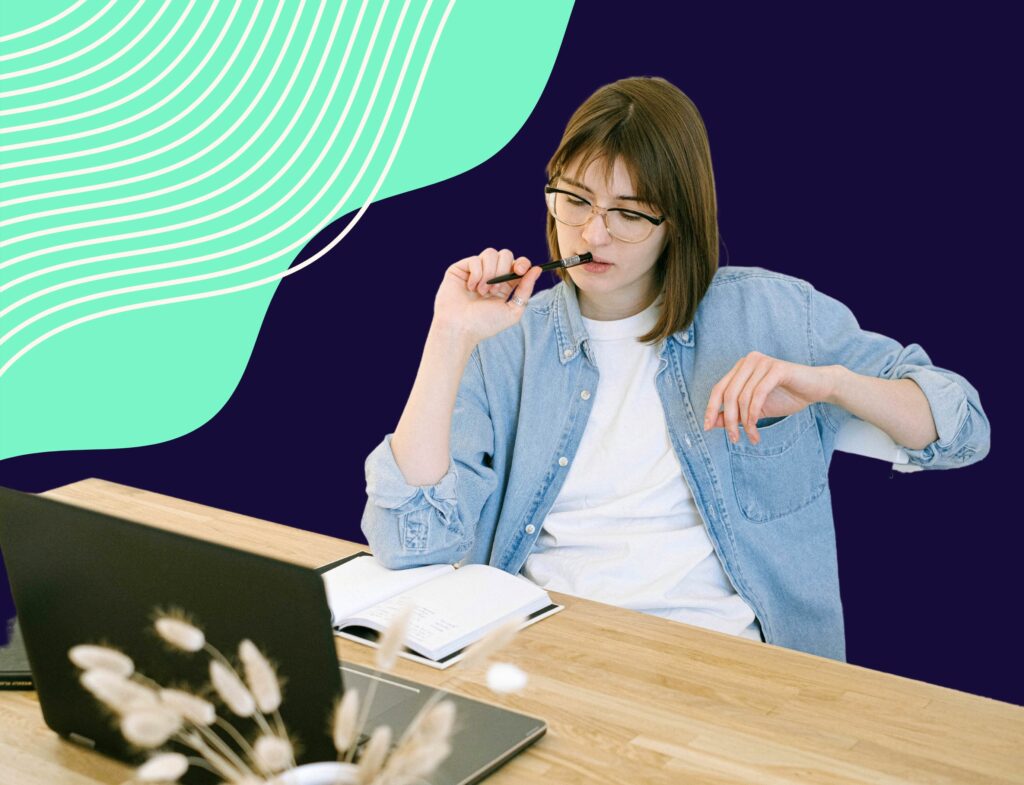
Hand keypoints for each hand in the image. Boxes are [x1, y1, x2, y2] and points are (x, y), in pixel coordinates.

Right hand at [433, 248, 543, 343]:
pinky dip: (476, 275)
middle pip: (505, 254)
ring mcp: (475, 270)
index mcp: (505, 285)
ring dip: (489, 274)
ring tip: (482, 292)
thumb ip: (526, 289)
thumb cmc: (485, 324)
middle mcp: (490, 275)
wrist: (460, 329)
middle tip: (495, 290)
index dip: (522, 263)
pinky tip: (470, 288)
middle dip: (503, 270)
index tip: (520, 271)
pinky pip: (475, 260)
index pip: (518, 264)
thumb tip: (538, 269)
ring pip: (490, 253)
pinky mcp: (461, 268)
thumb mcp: (513, 310)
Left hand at [703, 351, 837, 443]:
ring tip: (753, 436)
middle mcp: (748, 361)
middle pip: (728, 394)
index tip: (708, 428)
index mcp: (740, 368)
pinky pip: (758, 394)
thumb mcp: (755, 409)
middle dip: (729, 420)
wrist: (817, 388)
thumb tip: (712, 423)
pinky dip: (754, 413)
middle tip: (734, 439)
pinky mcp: (776, 368)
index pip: (718, 389)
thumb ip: (734, 413)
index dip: (711, 409)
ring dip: (745, 422)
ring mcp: (762, 363)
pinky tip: (757, 426)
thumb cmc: (786, 396)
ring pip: (743, 397)